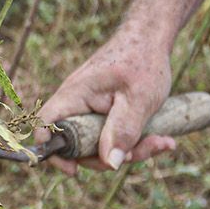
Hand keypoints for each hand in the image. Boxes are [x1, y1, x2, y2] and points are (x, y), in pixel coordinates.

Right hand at [34, 33, 176, 174]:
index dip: (52, 151)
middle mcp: (77, 102)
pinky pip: (111, 135)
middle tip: (141, 153)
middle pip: (78, 144)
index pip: (46, 124)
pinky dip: (133, 141)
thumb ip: (122, 131)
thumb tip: (111, 164)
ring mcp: (90, 107)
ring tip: (163, 142)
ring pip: (98, 143)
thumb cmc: (143, 61)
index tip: (74, 170)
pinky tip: (161, 138)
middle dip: (109, 156)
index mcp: (75, 95)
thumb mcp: (138, 99)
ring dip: (129, 150)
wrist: (151, 38)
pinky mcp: (103, 111)